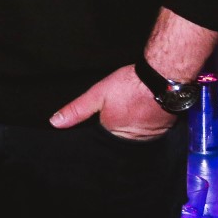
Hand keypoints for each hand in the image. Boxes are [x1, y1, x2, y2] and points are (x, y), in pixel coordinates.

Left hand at [49, 64, 176, 139]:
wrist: (162, 78)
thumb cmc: (130, 85)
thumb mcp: (97, 94)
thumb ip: (77, 110)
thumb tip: (55, 123)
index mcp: (113, 134)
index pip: (101, 139)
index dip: (98, 131)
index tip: (98, 123)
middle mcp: (132, 140)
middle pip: (119, 139)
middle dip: (115, 131)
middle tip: (119, 113)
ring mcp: (149, 137)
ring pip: (135, 137)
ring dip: (132, 128)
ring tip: (131, 113)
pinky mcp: (163, 131)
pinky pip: (150, 132)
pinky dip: (146, 125)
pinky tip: (144, 113)